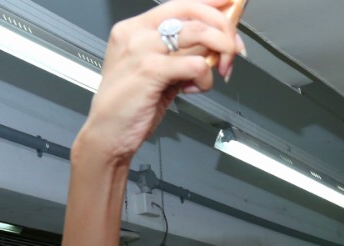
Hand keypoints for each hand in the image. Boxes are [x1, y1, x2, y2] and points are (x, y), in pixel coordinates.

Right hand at [80, 0, 245, 162]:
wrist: (107, 134)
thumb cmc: (130, 106)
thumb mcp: (158, 72)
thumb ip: (182, 55)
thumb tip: (213, 47)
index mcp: (135, 28)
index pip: (180, 4)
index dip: (210, 4)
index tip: (231, 7)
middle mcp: (136, 33)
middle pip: (193, 13)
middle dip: (224, 29)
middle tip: (235, 49)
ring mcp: (142, 49)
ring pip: (199, 33)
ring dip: (221, 52)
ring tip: (222, 70)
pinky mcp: (150, 70)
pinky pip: (196, 64)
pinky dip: (205, 78)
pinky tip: (194, 90)